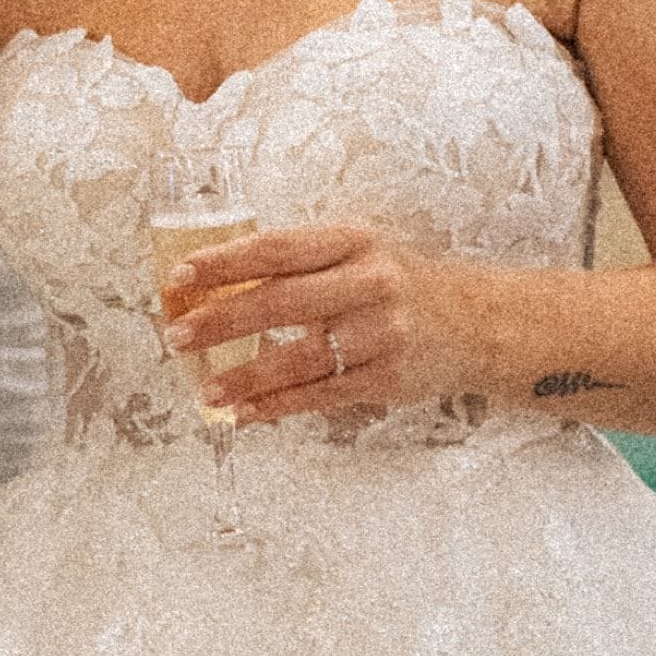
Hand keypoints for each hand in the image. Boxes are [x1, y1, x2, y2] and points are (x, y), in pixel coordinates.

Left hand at [162, 221, 482, 425]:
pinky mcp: (388, 379)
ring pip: (300, 358)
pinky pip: (321, 396)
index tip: (181, 275)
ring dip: (245, 377)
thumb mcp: (359, 252)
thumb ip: (300, 263)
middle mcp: (370, 284)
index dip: (226, 262)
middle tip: (177, 334)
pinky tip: (243, 413)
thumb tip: (215, 283)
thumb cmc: (399, 283)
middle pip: (283, 302)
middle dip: (223, 320)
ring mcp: (381, 334)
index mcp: (355, 242)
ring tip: (205, 389)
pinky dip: (277, 406)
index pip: (279, 249)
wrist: (478, 321)